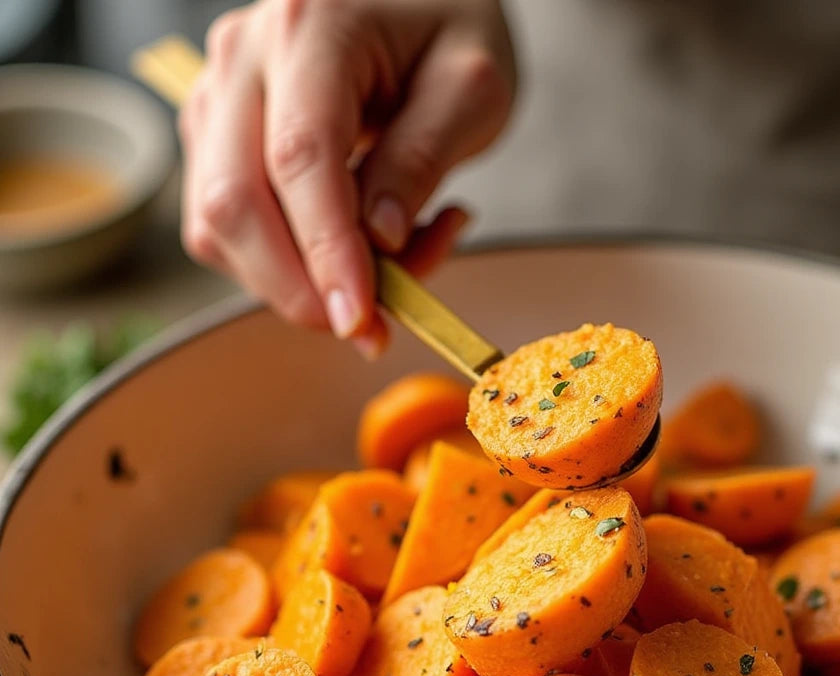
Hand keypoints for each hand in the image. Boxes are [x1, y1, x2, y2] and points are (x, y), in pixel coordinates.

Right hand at [179, 0, 515, 356]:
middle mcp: (243, 57)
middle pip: (236, 203)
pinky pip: (227, 228)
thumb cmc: (451, 26)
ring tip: (392, 264)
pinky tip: (353, 246)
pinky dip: (286, 265)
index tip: (365, 321)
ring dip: (297, 283)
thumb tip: (377, 240)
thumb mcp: (472, 87)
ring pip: (219, 225)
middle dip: (300, 290)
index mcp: (310, 27)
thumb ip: (422, 160)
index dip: (328, 254)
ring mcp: (219, 96)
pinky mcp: (216, 135)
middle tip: (371, 329)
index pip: (301, 161)